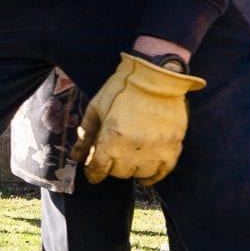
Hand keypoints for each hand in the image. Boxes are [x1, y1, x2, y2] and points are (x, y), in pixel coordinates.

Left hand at [74, 52, 204, 183]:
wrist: (156, 75)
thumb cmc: (121, 89)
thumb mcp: (96, 108)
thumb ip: (85, 135)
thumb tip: (76, 156)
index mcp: (112, 138)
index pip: (99, 169)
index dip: (93, 172)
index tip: (92, 170)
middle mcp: (134, 149)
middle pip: (119, 173)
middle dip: (112, 166)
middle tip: (113, 155)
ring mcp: (156, 149)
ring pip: (140, 174)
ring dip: (132, 169)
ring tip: (129, 159)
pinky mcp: (173, 146)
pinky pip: (163, 171)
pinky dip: (153, 175)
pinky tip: (146, 173)